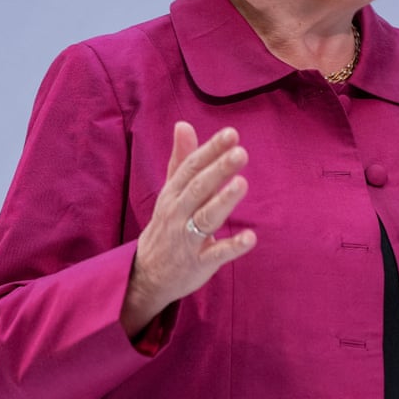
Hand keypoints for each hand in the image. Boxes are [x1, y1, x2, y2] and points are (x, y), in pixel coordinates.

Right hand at [120, 122, 256, 336]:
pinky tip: (251, 237)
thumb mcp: (170, 191)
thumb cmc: (167, 224)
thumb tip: (183, 124)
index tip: (231, 133)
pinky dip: (233, 246)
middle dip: (218, 170)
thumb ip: (181, 159)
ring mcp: (187, 239)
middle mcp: (178, 214)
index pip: (191, 167)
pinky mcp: (198, 263)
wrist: (147, 274)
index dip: (210, 150)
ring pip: (205, 218)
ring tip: (242, 183)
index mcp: (173, 193)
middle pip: (198, 189)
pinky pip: (216, 254)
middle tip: (240, 152)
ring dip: (224, 201)